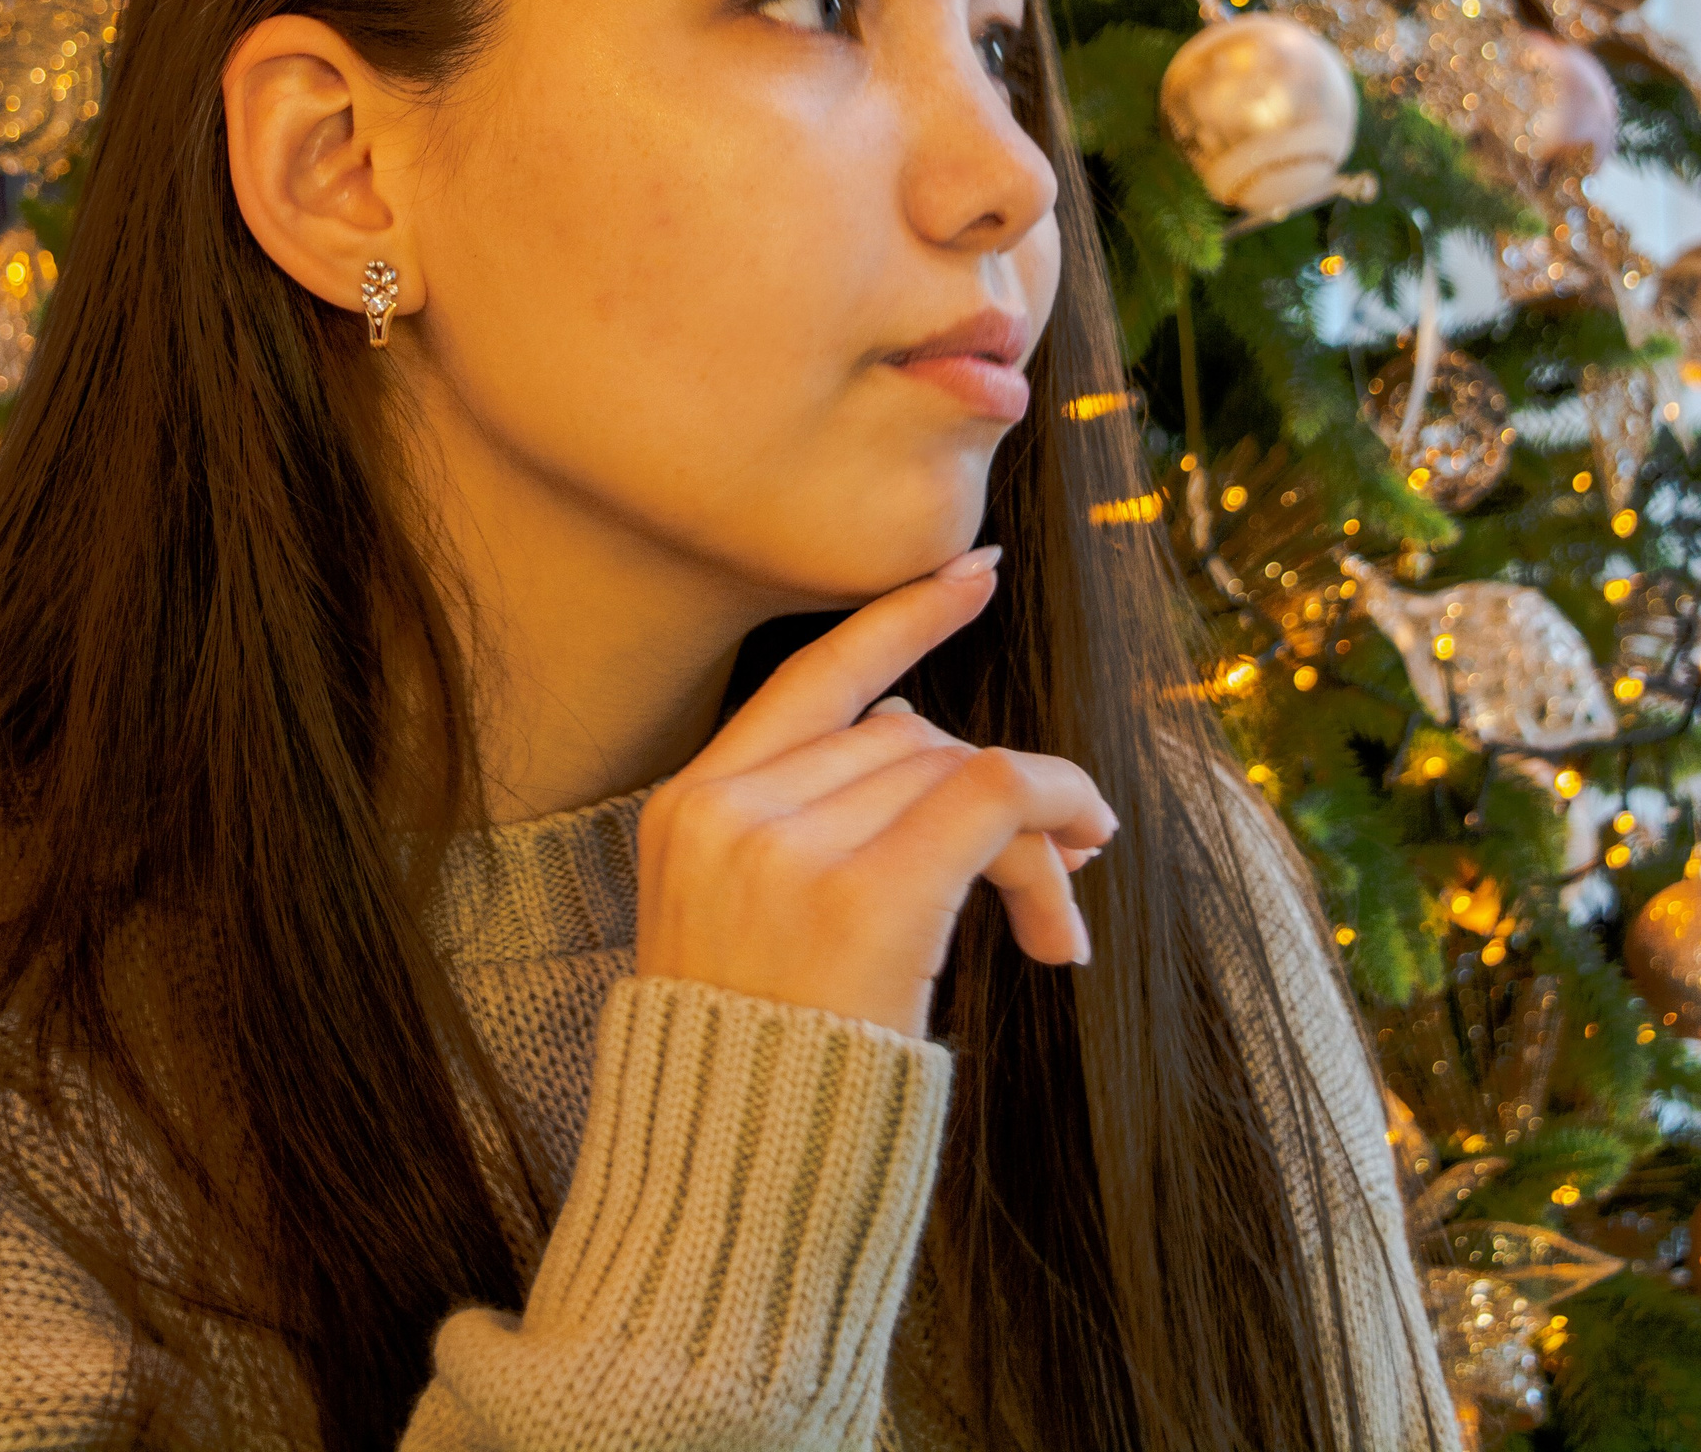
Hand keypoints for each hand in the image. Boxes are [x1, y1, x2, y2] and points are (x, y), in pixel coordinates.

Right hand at [635, 551, 1117, 1038]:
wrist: (721, 1197)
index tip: (976, 573)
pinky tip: (1085, 840)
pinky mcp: (864, 899)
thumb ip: (801, 825)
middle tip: (1062, 873)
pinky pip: (987, 795)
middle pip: (907, 739)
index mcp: (686, 808)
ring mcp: (789, 852)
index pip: (812, 681)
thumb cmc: (751, 1073)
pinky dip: (1054, 799)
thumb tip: (923, 738)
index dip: (901, 620)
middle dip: (990, 794)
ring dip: (1029, 837)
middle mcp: (729, 812)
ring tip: (1057, 923)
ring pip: (954, 772)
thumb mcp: (730, 927)